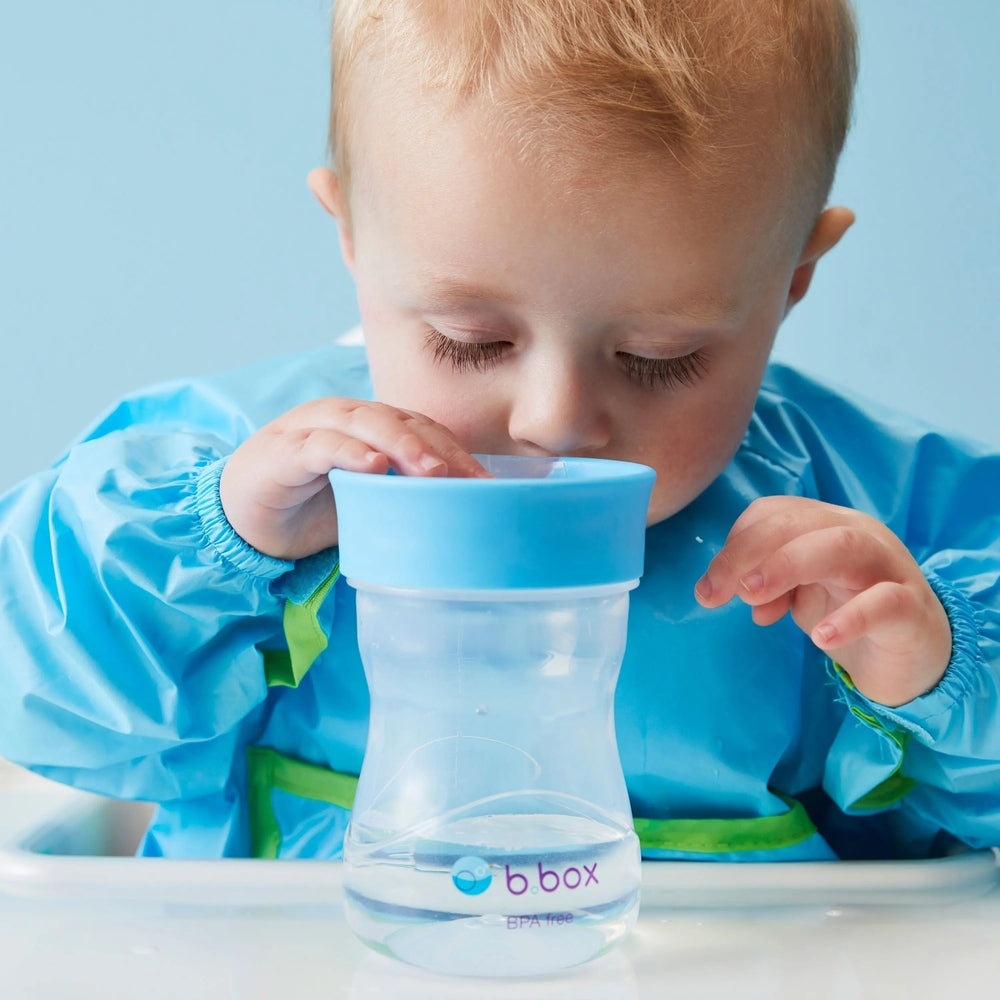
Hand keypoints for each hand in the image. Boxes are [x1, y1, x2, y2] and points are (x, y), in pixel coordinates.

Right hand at [219, 398, 487, 559]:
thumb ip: (401, 498)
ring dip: (400, 444)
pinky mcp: (282, 450)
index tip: (485, 483)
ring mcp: (310, 428)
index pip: (420, 427)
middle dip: (435, 446)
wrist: (242, 523)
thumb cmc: (310, 510)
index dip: (455, 450)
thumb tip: (460, 520)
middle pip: (398, 419)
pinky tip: (372, 466)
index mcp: (369, 426)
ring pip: (363, 422)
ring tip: (430, 471)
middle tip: (466, 478)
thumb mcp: (365, 504)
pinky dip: (347, 452)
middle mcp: (343, 417)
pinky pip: (319, 445)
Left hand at [694, 497, 951, 706]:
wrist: (913, 655)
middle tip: (714, 594)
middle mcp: (858, 534)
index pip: (774, 513)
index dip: (736, 544)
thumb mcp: (800, 595)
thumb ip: (768, 586)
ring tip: (753, 598)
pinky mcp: (911, 609)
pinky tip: (821, 638)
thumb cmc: (849, 611)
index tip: (712, 587)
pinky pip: (885, 603)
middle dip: (746, 554)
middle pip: (798, 523)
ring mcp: (889, 567)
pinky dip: (851, 617)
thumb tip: (737, 592)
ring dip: (788, 565)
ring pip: (842, 546)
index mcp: (826, 524)